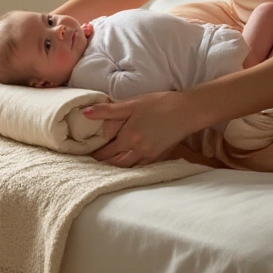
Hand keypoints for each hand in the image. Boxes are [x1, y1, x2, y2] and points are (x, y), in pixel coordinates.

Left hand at [83, 91, 198, 167]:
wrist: (187, 111)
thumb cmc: (159, 104)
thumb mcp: (132, 104)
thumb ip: (108, 111)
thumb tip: (85, 113)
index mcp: (128, 137)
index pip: (106, 151)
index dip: (95, 154)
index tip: (86, 155)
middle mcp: (138, 150)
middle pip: (115, 163)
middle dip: (104, 164)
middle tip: (93, 164)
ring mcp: (150, 155)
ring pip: (128, 168)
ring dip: (117, 168)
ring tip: (107, 166)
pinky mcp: (160, 156)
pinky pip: (142, 168)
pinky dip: (132, 168)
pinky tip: (128, 166)